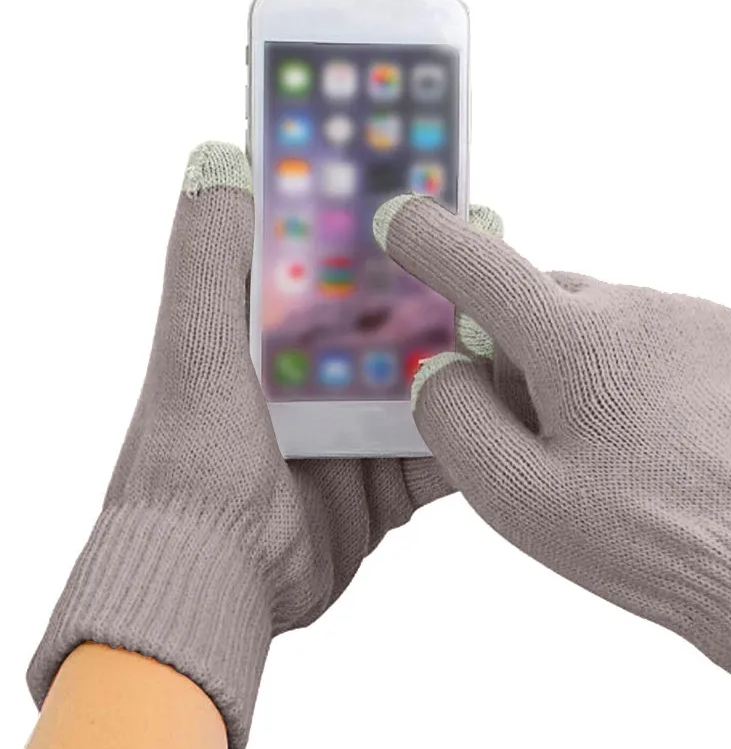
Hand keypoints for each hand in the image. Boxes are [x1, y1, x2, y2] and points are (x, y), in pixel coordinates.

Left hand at [27, 144, 494, 748]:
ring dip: (470, 358)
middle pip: (392, 320)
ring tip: (524, 321)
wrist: (212, 591)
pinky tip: (516, 407)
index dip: (378, 225)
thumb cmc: (188, 470)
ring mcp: (353, 435)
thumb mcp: (192, 354)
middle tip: (498, 246)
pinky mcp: (382, 488)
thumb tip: (227, 156)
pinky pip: (443, 452)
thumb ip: (209, 260)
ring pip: (429, 382)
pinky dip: (478, 433)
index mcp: (268, 339)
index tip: (427, 181)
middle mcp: (314, 381)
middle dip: (442, 287)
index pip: (333, 263)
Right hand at [373, 193, 730, 748]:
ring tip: (620, 452)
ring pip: (604, 322)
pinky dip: (643, 370)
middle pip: (542, 305)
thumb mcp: (520, 498)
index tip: (403, 217)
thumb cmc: (643, 536)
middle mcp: (634, 305)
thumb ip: (457, 422)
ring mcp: (692, 315)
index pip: (481, 267)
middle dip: (524, 352)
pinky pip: (661, 335)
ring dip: (588, 366)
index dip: (432, 241)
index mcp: (574, 339)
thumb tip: (444, 370)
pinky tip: (666, 437)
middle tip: (542, 434)